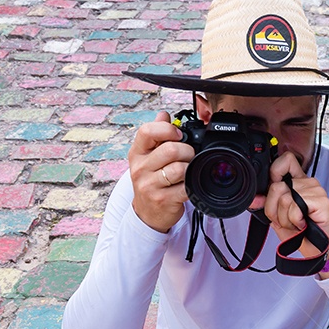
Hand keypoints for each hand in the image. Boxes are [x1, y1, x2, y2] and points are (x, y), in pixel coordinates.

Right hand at [127, 111, 191, 232]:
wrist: (147, 213)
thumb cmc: (151, 181)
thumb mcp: (148, 157)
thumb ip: (157, 135)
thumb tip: (163, 115)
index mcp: (137, 153)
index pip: (147, 131)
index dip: (167, 129)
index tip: (178, 134)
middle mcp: (140, 168)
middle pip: (171, 149)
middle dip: (187, 151)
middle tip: (189, 156)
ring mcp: (150, 185)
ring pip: (180, 168)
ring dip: (191, 168)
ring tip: (188, 171)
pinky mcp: (163, 200)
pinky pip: (186, 187)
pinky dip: (192, 184)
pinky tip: (188, 184)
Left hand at [253, 151, 328, 264]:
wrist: (315, 249)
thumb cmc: (300, 233)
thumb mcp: (277, 217)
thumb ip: (266, 204)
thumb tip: (254, 199)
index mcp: (297, 182)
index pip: (286, 160)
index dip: (274, 172)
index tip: (273, 191)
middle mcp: (307, 183)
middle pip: (277, 186)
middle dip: (275, 209)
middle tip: (287, 219)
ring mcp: (316, 191)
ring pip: (285, 198)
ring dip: (286, 218)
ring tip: (296, 223)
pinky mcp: (322, 201)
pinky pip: (295, 207)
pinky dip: (295, 219)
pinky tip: (303, 223)